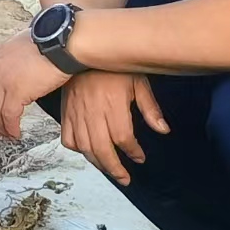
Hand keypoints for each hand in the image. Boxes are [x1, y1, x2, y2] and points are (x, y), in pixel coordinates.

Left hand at [0, 30, 74, 143]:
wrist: (61, 43)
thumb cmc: (51, 43)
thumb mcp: (23, 47)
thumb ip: (14, 60)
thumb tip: (17, 72)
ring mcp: (3, 80)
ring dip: (0, 126)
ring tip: (6, 135)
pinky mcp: (16, 92)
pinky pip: (9, 116)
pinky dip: (10, 127)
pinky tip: (15, 133)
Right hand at [55, 70, 170, 185]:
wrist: (82, 51)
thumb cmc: (113, 66)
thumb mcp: (138, 81)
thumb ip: (150, 108)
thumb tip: (163, 130)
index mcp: (112, 103)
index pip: (123, 137)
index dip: (133, 151)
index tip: (140, 157)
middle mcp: (93, 111)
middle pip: (102, 149)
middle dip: (115, 168)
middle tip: (125, 179)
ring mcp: (76, 113)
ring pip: (85, 148)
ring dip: (98, 163)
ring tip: (110, 170)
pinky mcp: (66, 112)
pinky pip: (68, 138)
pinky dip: (77, 149)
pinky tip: (89, 151)